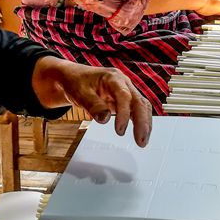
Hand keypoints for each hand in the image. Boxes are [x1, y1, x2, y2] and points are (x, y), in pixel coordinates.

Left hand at [31, 57, 151, 146]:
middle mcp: (124, 83)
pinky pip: (138, 110)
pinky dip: (141, 122)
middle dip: (142, 122)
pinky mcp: (126, 99)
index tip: (119, 131)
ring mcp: (127, 90)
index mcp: (113, 78)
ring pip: (142, 106)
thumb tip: (104, 120)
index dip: (124, 114)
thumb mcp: (81, 93)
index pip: (124, 96)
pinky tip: (141, 134)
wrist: (75, 77)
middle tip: (140, 141)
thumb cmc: (77, 82)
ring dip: (145, 124)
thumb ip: (93, 105)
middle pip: (139, 102)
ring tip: (142, 142)